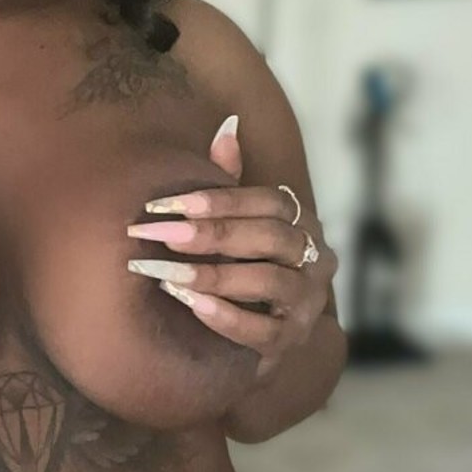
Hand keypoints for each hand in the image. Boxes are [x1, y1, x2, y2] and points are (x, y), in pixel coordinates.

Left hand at [126, 116, 337, 380]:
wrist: (241, 339)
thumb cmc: (235, 267)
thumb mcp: (231, 225)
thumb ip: (229, 183)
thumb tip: (227, 127)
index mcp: (300, 224)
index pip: (270, 202)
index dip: (219, 200)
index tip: (165, 203)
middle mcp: (313, 261)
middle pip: (270, 239)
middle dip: (210, 234)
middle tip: (158, 232)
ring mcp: (305, 305)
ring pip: (269, 283)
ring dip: (213, 275)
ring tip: (165, 271)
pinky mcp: (288, 344)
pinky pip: (262, 331)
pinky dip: (225, 316)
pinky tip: (190, 303)